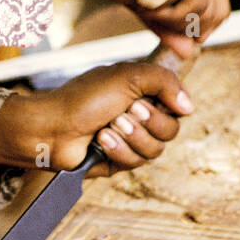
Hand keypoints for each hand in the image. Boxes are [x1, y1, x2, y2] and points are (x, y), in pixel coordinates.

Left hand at [0, 61, 193, 176]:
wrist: (51, 126)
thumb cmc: (83, 97)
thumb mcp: (128, 76)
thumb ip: (165, 82)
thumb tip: (189, 106)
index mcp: (143, 95)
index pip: (178, 108)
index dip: (169, 108)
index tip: (146, 101)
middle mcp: (139, 119)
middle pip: (171, 132)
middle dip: (147, 123)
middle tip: (124, 112)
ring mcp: (129, 142)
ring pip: (155, 151)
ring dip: (131, 137)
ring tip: (107, 126)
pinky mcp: (118, 162)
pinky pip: (135, 163)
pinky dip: (118, 149)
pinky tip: (100, 141)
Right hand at [30, 0, 230, 57]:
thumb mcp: (146, 5)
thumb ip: (168, 25)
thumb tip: (189, 54)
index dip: (203, 24)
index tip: (181, 37)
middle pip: (221, 6)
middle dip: (193, 27)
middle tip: (162, 26)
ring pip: (209, 8)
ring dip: (178, 21)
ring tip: (148, 12)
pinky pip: (196, 2)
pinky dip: (173, 14)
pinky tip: (149, 6)